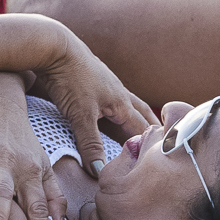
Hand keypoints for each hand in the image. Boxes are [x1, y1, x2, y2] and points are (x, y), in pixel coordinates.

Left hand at [26, 19, 154, 173]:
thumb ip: (90, 144)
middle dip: (152, 129)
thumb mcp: (80, 115)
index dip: (152, 144)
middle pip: (141, 115)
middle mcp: (118, 93)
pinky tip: (111, 112)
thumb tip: (100, 172)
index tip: (163, 158)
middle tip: (166, 141)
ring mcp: (106, 85)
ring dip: (137, 117)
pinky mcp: (92, 81)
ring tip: (144, 127)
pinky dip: (117, 110)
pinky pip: (112, 99)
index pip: (143, 129)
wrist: (53, 47)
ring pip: (128, 105)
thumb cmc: (70, 78)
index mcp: (122, 103)